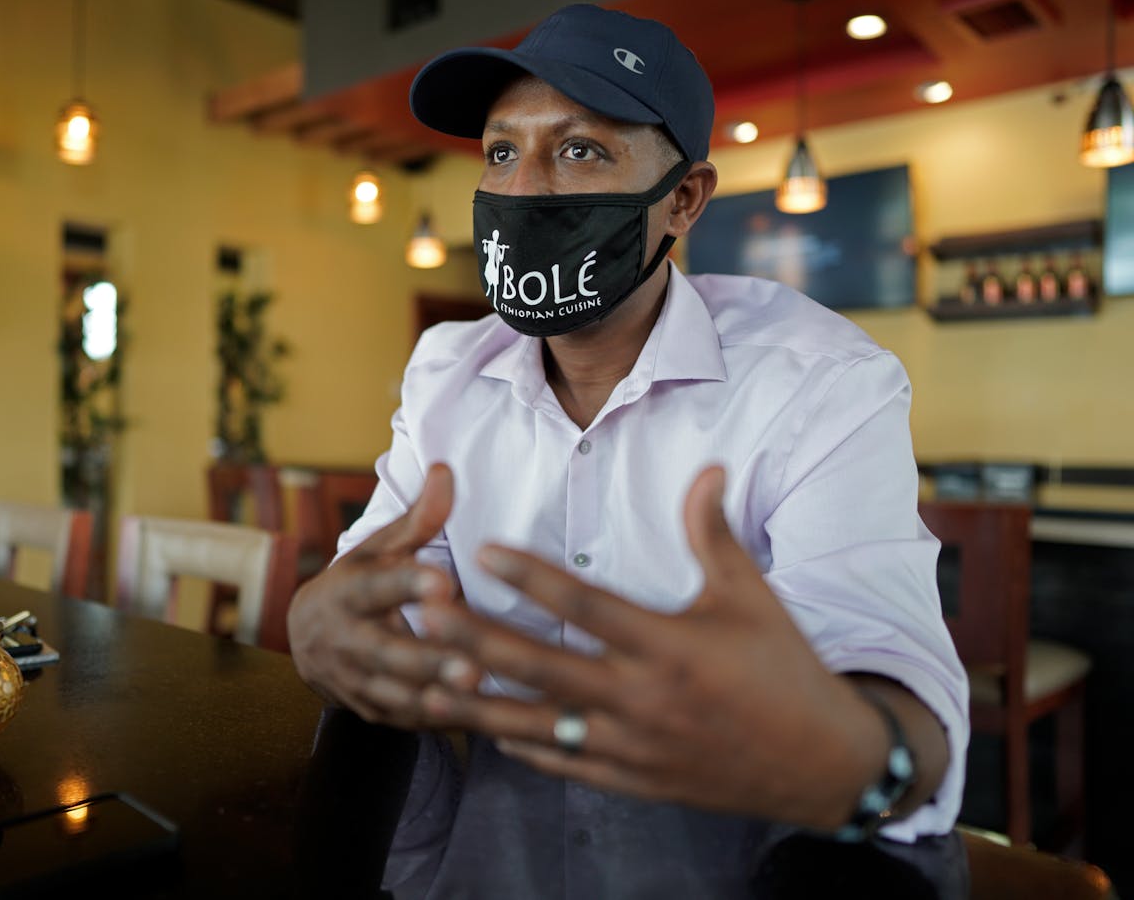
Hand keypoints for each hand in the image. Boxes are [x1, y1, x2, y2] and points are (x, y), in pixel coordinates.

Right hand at [287, 464, 466, 727]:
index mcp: (348, 591)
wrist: (307, 641)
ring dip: (436, 699)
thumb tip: (445, 469)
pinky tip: (479, 719)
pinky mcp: (371, 712)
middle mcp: (346, 640)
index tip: (442, 582)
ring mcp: (355, 682)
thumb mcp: (379, 549)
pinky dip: (438, 723)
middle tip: (473, 665)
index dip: (407, 584)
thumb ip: (417, 519)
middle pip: (386, 654)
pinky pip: (405, 722)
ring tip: (479, 694)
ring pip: (396, 695)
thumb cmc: (358, 584)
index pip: (376, 586)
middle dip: (428, 661)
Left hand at [416, 465, 886, 828]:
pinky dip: (523, 749)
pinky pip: (564, 764)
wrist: (822, 764)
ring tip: (424, 686)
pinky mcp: (633, 780)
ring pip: (538, 725)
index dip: (531, 576)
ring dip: (478, 705)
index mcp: (668, 647)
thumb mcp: (752, 596)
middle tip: (424, 615)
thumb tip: (709, 466)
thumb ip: (715, 534)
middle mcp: (642, 699)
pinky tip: (488, 733)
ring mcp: (632, 746)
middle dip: (476, 639)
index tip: (483, 550)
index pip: (585, 605)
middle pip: (541, 666)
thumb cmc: (785, 669)